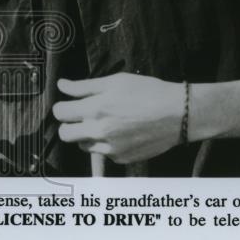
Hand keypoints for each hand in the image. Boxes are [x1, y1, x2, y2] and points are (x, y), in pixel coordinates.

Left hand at [52, 73, 183, 164]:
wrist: (179, 114)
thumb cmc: (148, 92)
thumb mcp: (115, 81)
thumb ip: (84, 86)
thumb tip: (62, 85)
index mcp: (95, 109)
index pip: (60, 113)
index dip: (61, 107)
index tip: (68, 104)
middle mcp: (99, 131)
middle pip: (64, 135)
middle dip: (68, 125)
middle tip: (79, 116)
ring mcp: (111, 148)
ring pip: (83, 146)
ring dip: (86, 135)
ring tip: (104, 123)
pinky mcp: (122, 159)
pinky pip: (103, 153)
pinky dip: (105, 144)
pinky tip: (120, 132)